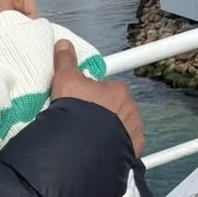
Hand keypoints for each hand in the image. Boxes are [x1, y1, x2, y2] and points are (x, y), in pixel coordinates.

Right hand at [51, 40, 143, 156]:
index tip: (83, 101)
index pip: (108, 87)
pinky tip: (99, 149)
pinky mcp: (132, 151)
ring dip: (109, 131)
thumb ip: (66, 62)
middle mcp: (130, 109)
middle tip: (82, 119)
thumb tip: (64, 45)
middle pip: (116, 107)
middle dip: (103, 112)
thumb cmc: (77, 109)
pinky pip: (124, 147)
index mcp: (118, 90)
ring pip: (121, 128)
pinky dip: (114, 148)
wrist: (84, 145)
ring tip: (88, 137)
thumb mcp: (65, 80)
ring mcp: (133, 131)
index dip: (94, 94)